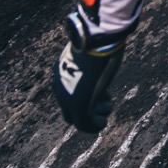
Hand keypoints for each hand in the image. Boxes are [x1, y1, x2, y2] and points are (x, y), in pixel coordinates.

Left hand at [52, 17, 126, 132]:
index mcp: (60, 74)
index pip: (67, 93)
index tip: (100, 89)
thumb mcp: (89, 52)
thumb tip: (96, 56)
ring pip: (78, 118)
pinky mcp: (80, 106)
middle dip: (87, 110)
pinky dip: (94, 126)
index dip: (84, 95)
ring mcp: (69, 98)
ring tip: (107, 106)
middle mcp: (60, 89)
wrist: (95, 42)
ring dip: (95, 116)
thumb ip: (88, 61)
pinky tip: (103, 123)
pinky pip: (84, 125)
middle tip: (104, 101)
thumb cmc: (96, 41)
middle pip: (69, 110)